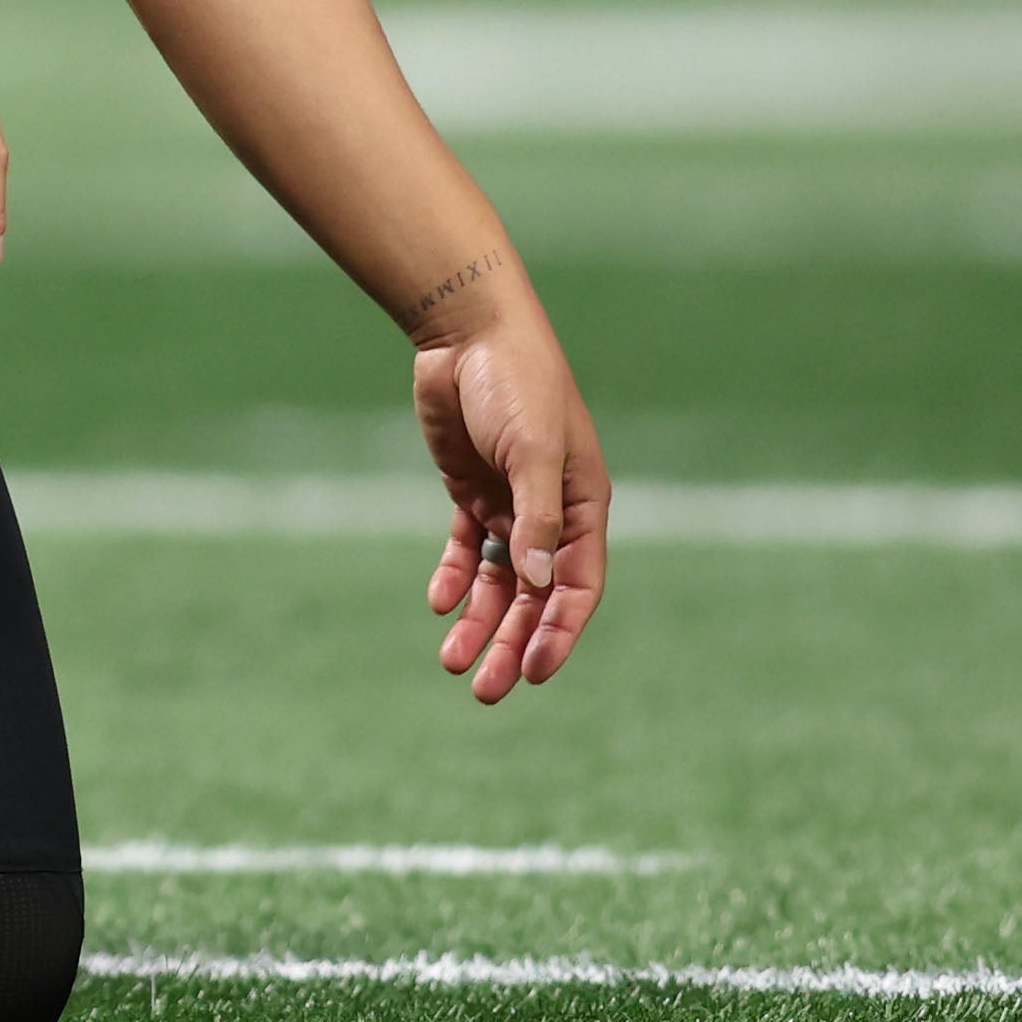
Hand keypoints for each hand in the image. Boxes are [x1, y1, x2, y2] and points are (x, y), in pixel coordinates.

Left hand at [412, 310, 607, 703]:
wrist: (466, 331)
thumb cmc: (517, 384)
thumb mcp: (531, 451)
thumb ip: (536, 519)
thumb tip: (538, 584)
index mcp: (582, 506)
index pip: (577, 587)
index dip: (558, 633)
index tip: (531, 673)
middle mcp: (550, 513)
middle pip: (535, 596)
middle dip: (512, 643)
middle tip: (484, 690)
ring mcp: (509, 503)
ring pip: (500, 582)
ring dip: (479, 622)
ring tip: (452, 663)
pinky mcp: (471, 491)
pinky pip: (467, 550)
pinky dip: (456, 578)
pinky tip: (439, 604)